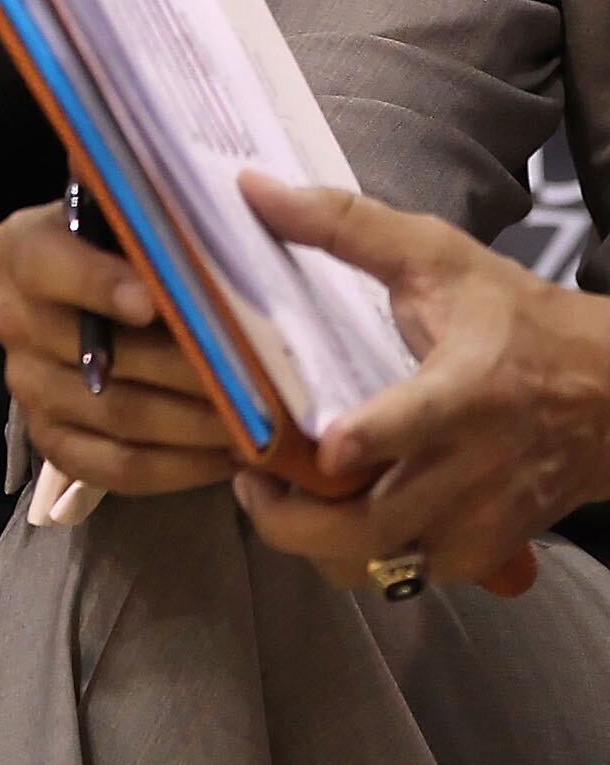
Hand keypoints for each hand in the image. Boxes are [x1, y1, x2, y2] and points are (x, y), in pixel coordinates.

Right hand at [0, 198, 241, 493]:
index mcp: (22, 249)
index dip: (93, 283)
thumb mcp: (144, 207)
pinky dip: (181, 467)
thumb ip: (155, 193)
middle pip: (94, 353)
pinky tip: (232, 454)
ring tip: (263, 419)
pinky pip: (118, 468)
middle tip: (252, 373)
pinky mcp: (54, 442)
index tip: (151, 300)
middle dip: (181, 365)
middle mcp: (11, 317)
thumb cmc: (150, 248)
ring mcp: (28, 385)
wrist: (122, 306)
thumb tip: (193, 168)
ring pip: (117, 414)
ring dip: (195, 421)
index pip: (43, 264)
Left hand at [229, 172, 603, 595]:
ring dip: (319, 545)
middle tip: (248, 483)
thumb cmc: (517, 320)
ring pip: (383, 562)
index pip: (414, 425)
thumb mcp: (438, 258)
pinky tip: (333, 520)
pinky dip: (363, 558)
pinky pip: (410, 574)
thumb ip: (344, 225)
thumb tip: (253, 190)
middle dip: (295, 520)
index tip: (319, 446)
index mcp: (468, 390)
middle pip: (375, 524)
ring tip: (278, 500)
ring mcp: (481, 517)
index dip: (363, 442)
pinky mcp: (487, 549)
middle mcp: (475, 466)